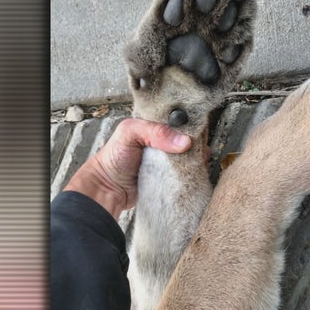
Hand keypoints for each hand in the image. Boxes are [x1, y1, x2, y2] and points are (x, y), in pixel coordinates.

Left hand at [64, 118, 191, 219]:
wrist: (108, 190)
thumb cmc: (113, 158)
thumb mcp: (129, 133)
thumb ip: (155, 131)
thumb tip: (184, 141)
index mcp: (152, 126)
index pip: (176, 119)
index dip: (188, 122)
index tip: (199, 126)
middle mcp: (161, 141)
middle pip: (185, 137)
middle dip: (194, 140)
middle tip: (201, 144)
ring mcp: (165, 159)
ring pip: (187, 155)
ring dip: (195, 157)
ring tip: (202, 157)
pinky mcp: (168, 176)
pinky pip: (184, 172)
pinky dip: (191, 172)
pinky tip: (198, 170)